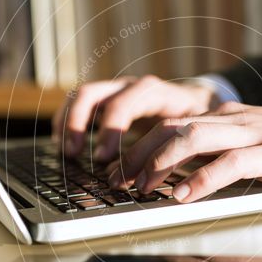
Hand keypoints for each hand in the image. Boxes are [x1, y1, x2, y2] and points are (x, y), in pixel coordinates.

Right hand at [51, 75, 217, 160]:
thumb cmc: (195, 121)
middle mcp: (130, 87)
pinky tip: (63, 143)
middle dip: (79, 123)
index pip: (125, 103)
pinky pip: (79, 103)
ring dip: (68, 122)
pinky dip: (67, 120)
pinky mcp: (108, 100)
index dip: (111, 129)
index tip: (103, 157)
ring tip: (66, 151)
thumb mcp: (193, 131)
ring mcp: (116, 91)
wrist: (197, 103)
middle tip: (74, 153)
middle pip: (94, 93)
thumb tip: (156, 175)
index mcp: (154, 93)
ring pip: (81, 95)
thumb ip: (175, 147)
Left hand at [107, 102, 261, 201]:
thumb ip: (229, 153)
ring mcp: (257, 133)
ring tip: (140, 187)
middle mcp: (238, 119)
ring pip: (194, 137)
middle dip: (139, 152)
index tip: (121, 169)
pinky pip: (231, 163)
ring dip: (160, 162)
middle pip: (174, 126)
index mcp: (233, 117)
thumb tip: (192, 177)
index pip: (176, 122)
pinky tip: (182, 197)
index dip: (142, 144)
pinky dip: (201, 180)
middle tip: (118, 180)